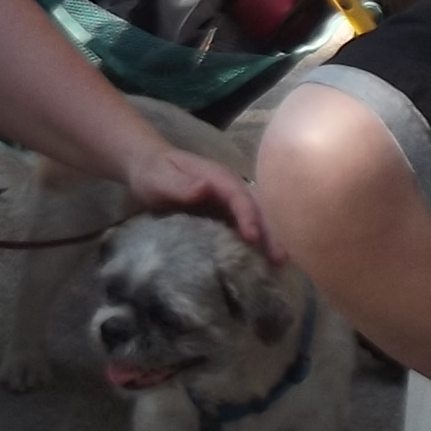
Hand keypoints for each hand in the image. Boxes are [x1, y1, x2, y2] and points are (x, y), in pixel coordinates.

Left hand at [120, 139, 272, 254]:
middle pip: (257, 208)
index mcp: (218, 178)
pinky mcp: (225, 215)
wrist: (149, 167)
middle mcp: (230, 189)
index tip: (253, 237)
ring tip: (280, 263)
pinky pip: (245, 228)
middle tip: (281, 258)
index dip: (248, 215)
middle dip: (271, 231)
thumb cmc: (154, 172)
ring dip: (270, 238)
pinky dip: (257, 243)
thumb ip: (180, 184)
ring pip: (257, 218)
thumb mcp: (161, 179)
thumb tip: (205, 189)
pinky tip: (262, 262)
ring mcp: (229, 203)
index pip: (239, 196)